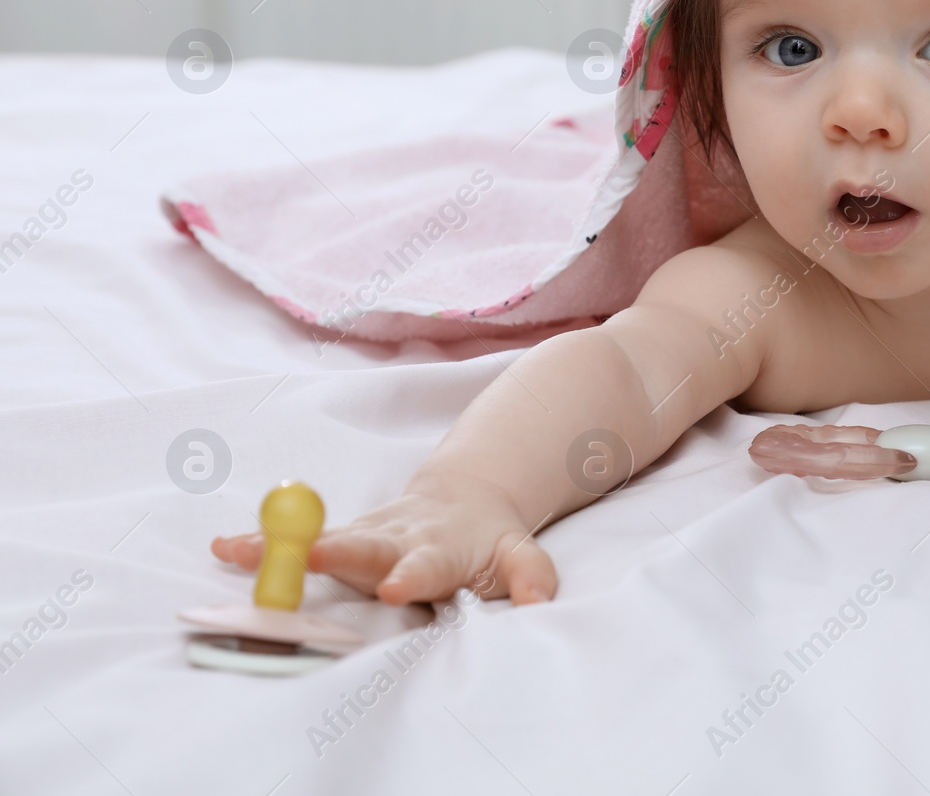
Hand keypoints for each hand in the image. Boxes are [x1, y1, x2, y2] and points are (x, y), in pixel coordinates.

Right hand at [210, 472, 556, 605]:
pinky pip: (299, 537)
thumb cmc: (489, 537)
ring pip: (322, 536)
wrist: (468, 494)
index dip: (411, 575)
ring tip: (239, 549)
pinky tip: (225, 546)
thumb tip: (540, 600)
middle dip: (336, 549)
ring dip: (282, 543)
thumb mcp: (519, 554)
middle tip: (308, 554)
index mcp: (439, 548)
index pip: (426, 564)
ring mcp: (364, 534)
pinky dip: (262, 541)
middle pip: (365, 544)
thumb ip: (530, 575)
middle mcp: (396, 537)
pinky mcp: (340, 535)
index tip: (396, 587)